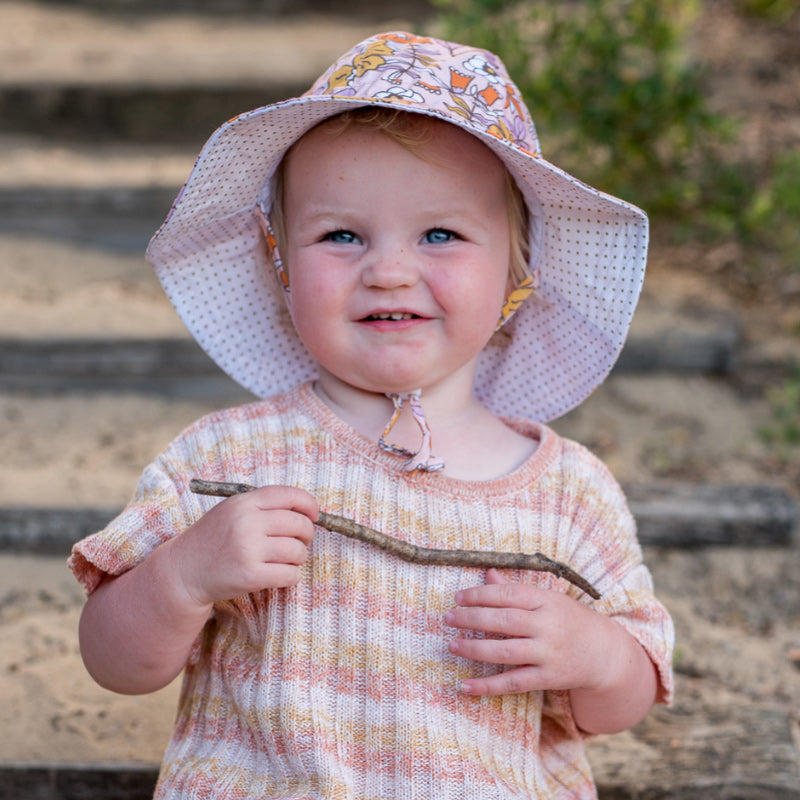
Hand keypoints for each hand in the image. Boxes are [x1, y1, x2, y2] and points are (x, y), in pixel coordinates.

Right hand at [167, 485, 318, 607]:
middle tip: (299, 542)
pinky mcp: (250, 576)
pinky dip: (292, 576)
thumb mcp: (232, 511)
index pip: (289, 495)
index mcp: (244, 503)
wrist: (183, 572)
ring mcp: (248, 550)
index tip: (314, 514)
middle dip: (307, 534)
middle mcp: (247, 523)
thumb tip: (307, 511)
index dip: (309, 504)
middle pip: (299, 524)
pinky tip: (280, 574)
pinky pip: (290, 574)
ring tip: (285, 560)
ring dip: (298, 557)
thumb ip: (263, 506)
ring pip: (298, 551)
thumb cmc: (214, 539)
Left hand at [445, 568, 614, 695]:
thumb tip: (487, 573)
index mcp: (547, 601)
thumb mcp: (548, 599)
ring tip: (452, 645)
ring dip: (475, 649)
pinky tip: (465, 685)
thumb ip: (516, 590)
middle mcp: (548, 626)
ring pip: (505, 652)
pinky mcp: (548, 679)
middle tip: (448, 618)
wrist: (605, 654)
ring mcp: (548, 654)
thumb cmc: (569, 620)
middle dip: (472, 619)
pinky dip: (487, 686)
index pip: (508, 595)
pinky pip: (513, 683)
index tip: (458, 596)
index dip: (481, 594)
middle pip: (504, 621)